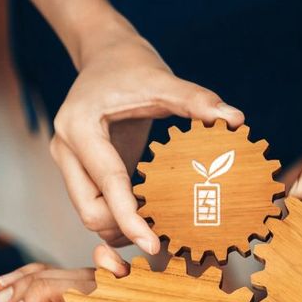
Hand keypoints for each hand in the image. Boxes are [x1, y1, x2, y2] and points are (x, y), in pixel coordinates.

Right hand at [50, 15, 242, 263]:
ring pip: (90, 215)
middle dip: (123, 228)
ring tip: (159, 224)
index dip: (130, 220)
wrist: (104, 56)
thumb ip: (197, 101)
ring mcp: (68, 163)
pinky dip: (120, 218)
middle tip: (164, 233)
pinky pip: (97, 207)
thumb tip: (235, 120)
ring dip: (121, 228)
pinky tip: (149, 214)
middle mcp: (65, 149)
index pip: (107, 185)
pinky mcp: (79, 172)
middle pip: (89, 212)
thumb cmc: (130, 66)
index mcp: (80, 127)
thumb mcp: (163, 79)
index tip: (155, 245)